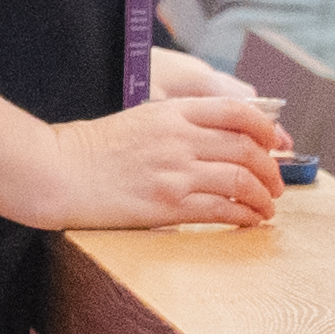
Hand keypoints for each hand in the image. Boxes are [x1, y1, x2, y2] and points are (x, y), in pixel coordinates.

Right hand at [46, 81, 289, 232]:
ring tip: (267, 208)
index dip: (266, 129)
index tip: (275, 144)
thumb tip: (222, 140)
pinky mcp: (168, 204)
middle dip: (271, 171)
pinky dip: (244, 216)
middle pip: (247, 150)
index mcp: (173, 112)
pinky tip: (249, 221)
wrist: (58, 172)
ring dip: (263, 198)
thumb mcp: (141, 119)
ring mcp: (175, 172)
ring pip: (241, 181)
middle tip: (276, 186)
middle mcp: (180, 139)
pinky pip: (222, 209)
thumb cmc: (93, 149)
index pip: (238, 112)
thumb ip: (180, 124)